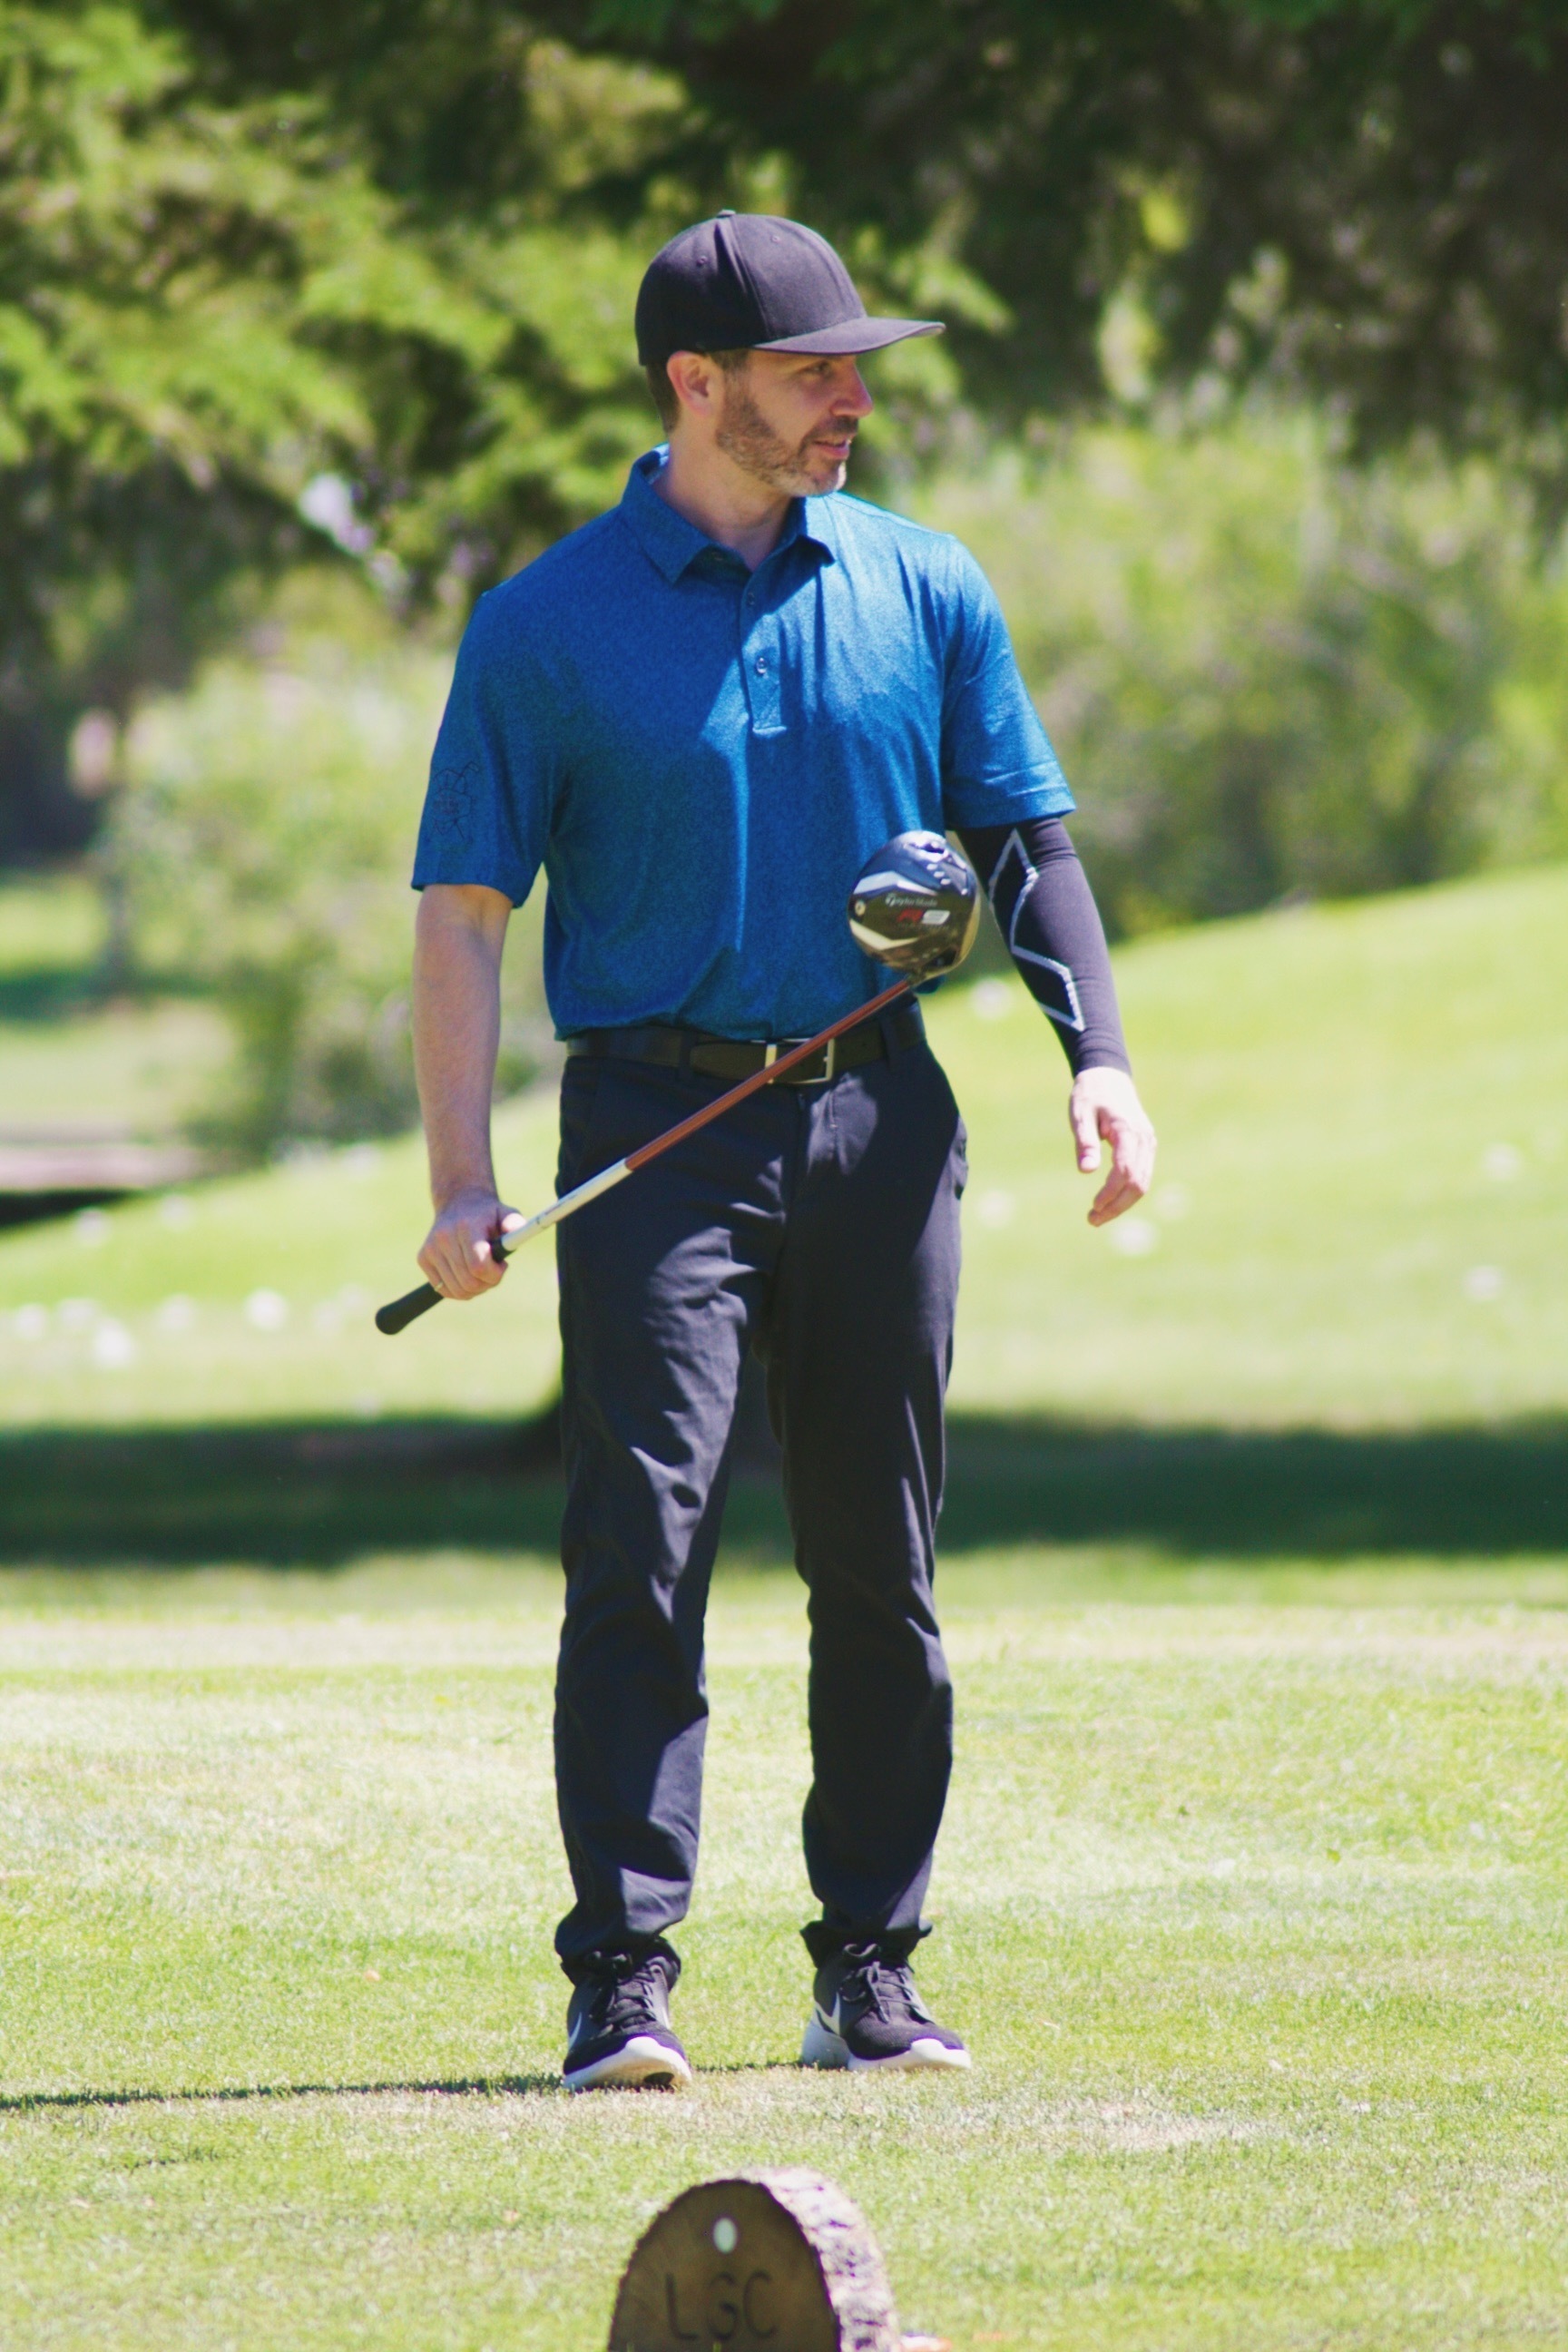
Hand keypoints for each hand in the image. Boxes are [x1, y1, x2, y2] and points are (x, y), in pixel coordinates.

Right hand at [416, 1186, 522, 1301]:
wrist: (459, 1202)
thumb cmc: (488, 1214)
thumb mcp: (506, 1213)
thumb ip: (515, 1222)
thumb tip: (513, 1230)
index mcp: (466, 1227)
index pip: (478, 1266)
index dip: (495, 1274)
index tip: (503, 1265)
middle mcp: (444, 1237)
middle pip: (469, 1282)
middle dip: (488, 1283)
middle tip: (494, 1270)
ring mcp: (431, 1249)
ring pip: (457, 1290)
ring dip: (475, 1289)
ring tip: (482, 1271)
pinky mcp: (423, 1258)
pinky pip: (444, 1290)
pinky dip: (460, 1290)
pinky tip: (468, 1274)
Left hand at [1068, 1066, 1156, 1226]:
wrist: (1108, 1078)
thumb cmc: (1090, 1095)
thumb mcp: (1080, 1114)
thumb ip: (1085, 1142)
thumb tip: (1086, 1171)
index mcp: (1128, 1130)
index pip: (1125, 1169)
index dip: (1110, 1192)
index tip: (1094, 1207)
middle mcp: (1144, 1139)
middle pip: (1138, 1182)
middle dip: (1117, 1205)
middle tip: (1092, 1220)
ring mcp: (1148, 1144)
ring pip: (1142, 1183)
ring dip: (1122, 1204)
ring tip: (1097, 1216)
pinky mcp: (1145, 1148)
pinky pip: (1141, 1176)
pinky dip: (1127, 1194)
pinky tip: (1109, 1203)